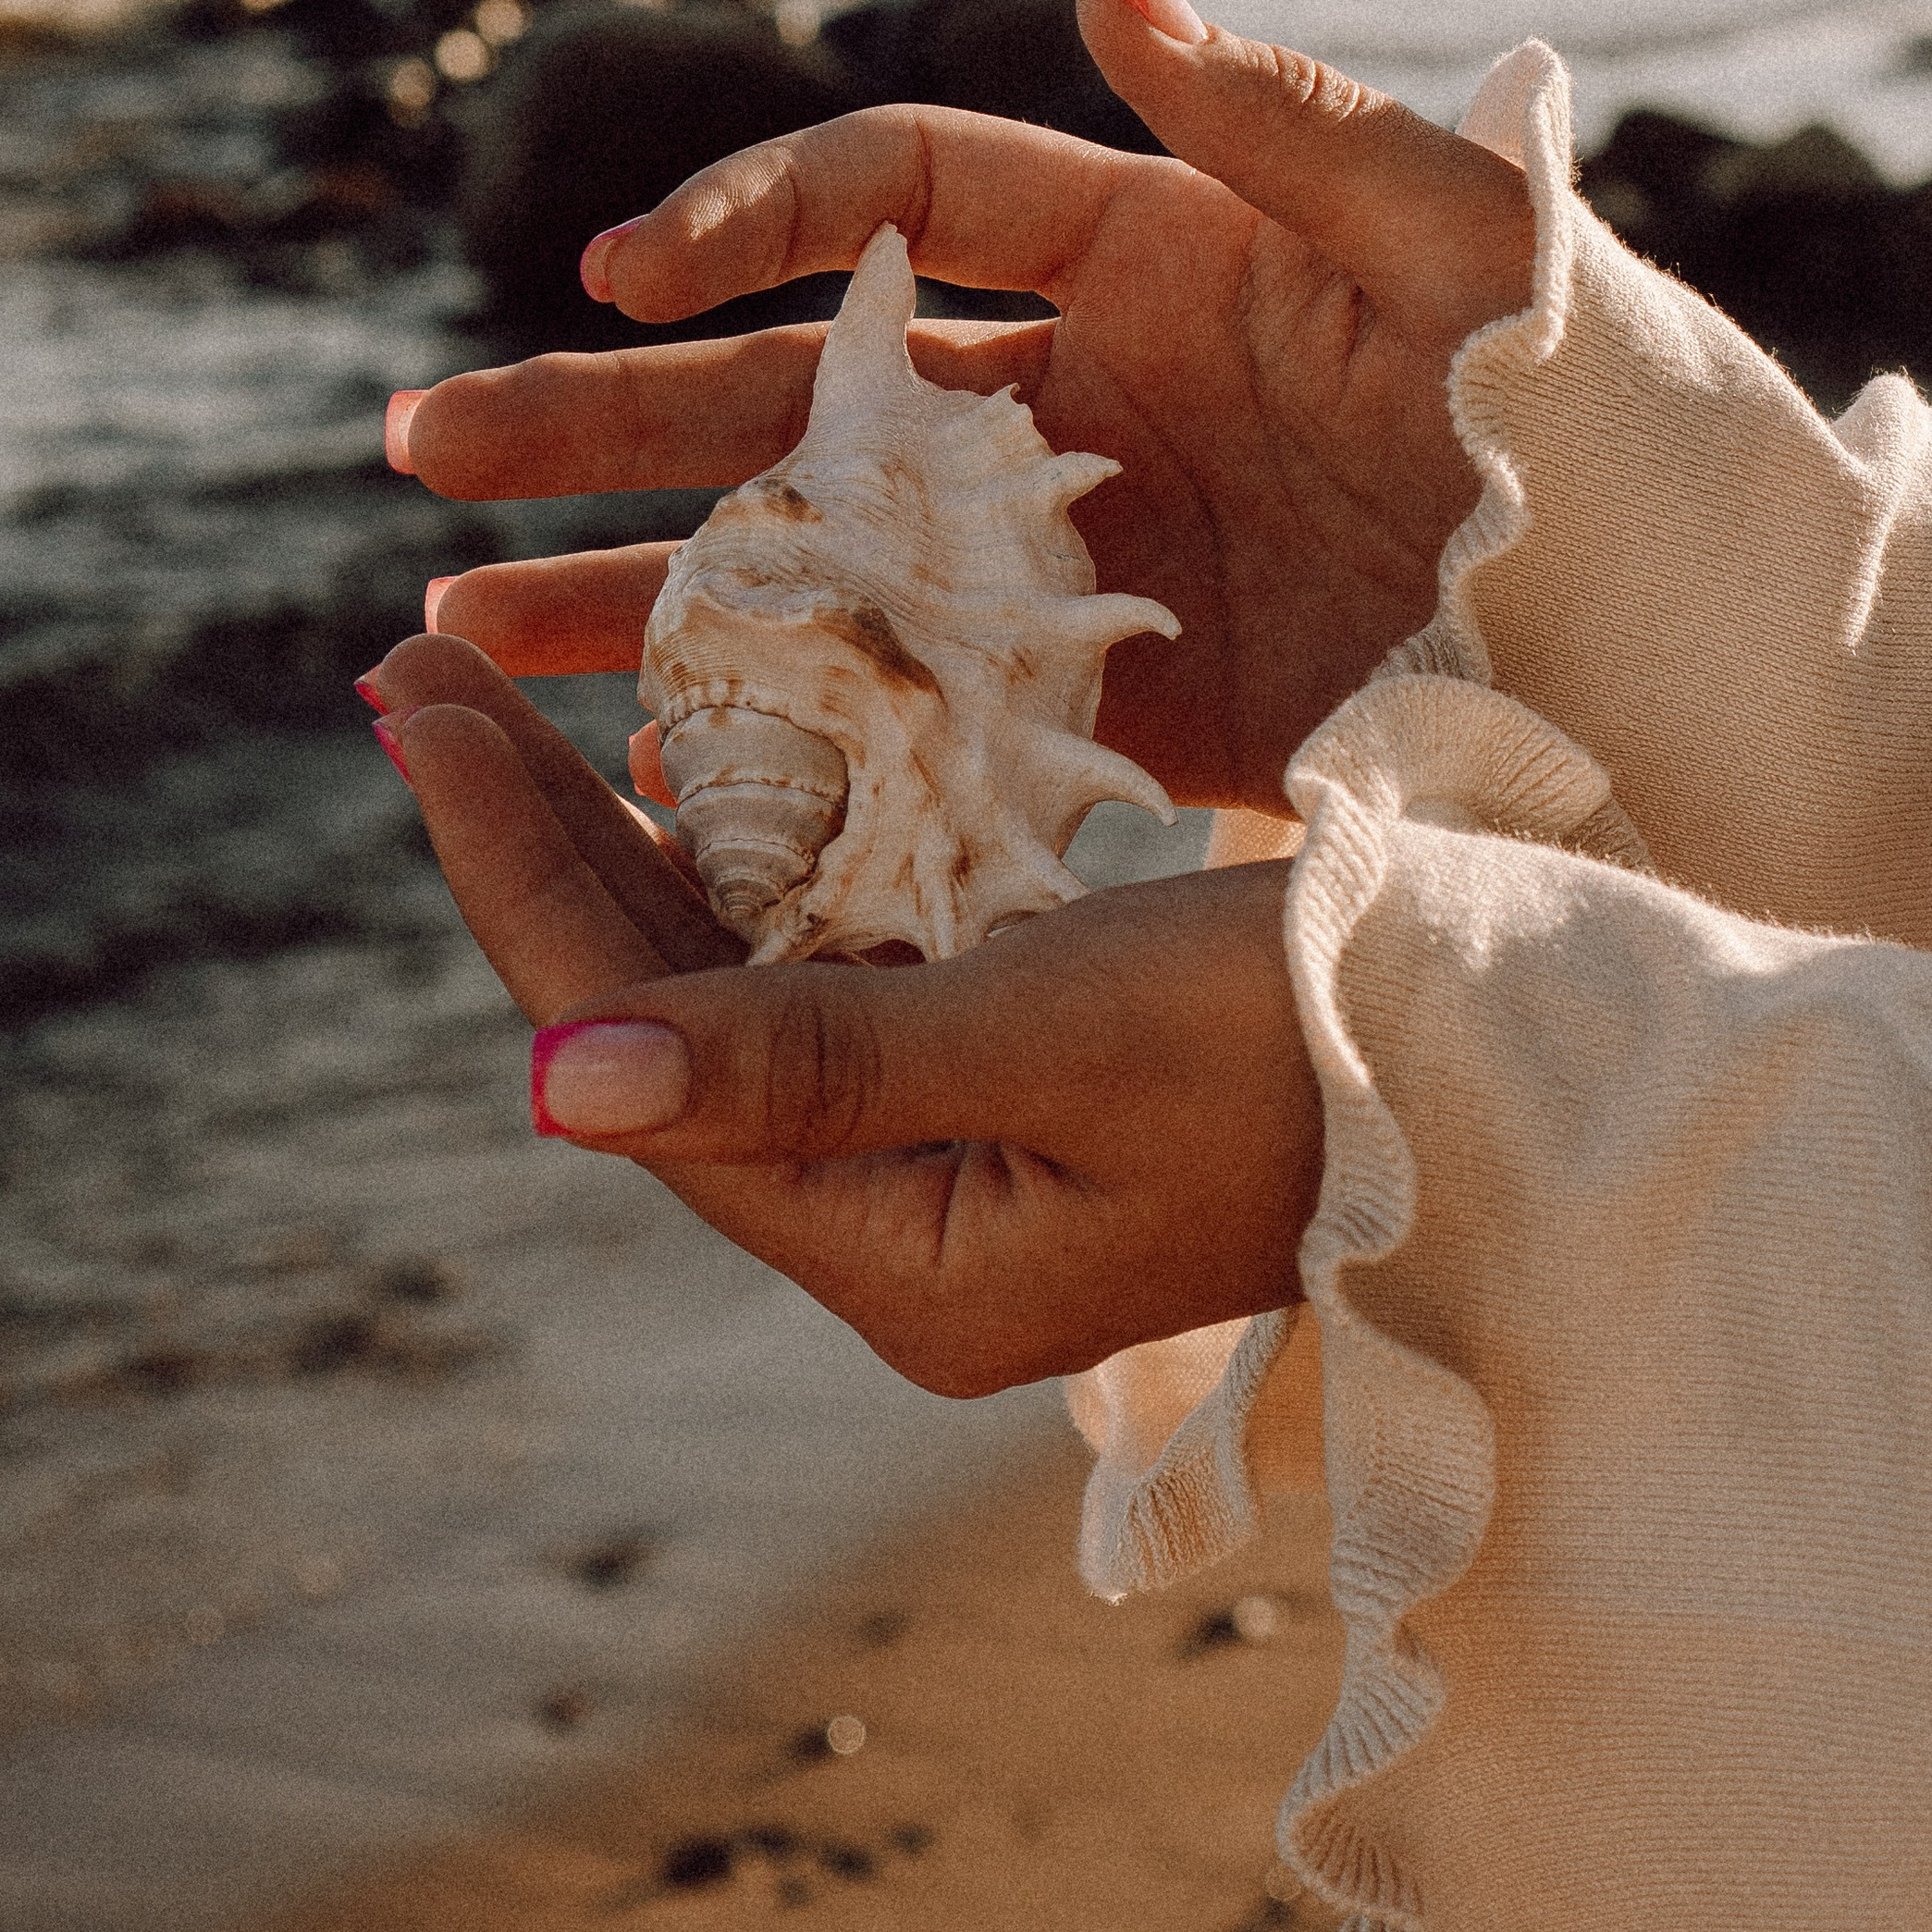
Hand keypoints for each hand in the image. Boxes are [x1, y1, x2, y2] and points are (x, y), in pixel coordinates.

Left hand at [369, 632, 1319, 1391]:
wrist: (1524, 1057)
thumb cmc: (1320, 1037)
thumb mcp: (1058, 1030)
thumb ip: (807, 1058)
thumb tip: (548, 1091)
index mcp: (900, 1261)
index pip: (638, 1049)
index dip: (514, 868)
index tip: (407, 702)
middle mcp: (903, 1227)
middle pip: (659, 1014)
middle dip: (534, 837)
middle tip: (407, 670)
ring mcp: (957, 1154)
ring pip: (734, 978)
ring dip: (621, 834)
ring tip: (494, 695)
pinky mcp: (1013, 1073)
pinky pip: (833, 956)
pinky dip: (753, 847)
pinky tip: (681, 747)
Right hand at [393, 0, 1533, 813]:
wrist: (1683, 645)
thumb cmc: (1592, 404)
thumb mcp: (1450, 234)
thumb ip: (1266, 112)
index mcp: (1139, 257)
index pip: (893, 204)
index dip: (750, 227)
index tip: (628, 280)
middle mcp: (1072, 405)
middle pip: (788, 396)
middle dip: (603, 416)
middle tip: (424, 449)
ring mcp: (1067, 568)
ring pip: (806, 567)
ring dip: (629, 590)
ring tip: (447, 641)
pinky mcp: (1097, 715)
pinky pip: (901, 717)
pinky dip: (774, 744)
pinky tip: (629, 782)